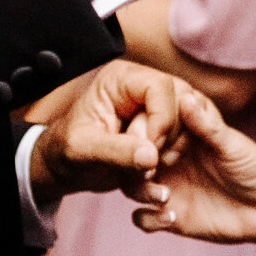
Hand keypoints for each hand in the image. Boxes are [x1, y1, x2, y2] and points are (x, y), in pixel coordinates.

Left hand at [31, 60, 191, 201]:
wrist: (68, 168)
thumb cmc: (67, 151)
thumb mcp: (83, 151)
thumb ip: (115, 152)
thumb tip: (151, 156)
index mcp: (120, 80)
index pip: (160, 87)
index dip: (161, 120)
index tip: (148, 152)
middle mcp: (143, 87)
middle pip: (180, 106)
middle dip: (163, 143)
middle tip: (139, 167)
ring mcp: (157, 107)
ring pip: (188, 127)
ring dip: (167, 157)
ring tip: (138, 173)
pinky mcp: (165, 128)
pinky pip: (185, 143)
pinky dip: (169, 165)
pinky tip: (146, 176)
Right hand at [130, 90, 255, 243]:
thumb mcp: (231, 144)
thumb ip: (205, 125)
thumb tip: (184, 96)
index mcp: (179, 136)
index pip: (145, 127)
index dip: (142, 132)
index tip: (151, 140)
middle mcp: (168, 160)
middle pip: (130, 158)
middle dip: (133, 164)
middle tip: (151, 171)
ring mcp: (167, 188)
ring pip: (131, 187)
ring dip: (139, 192)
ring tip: (164, 196)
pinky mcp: (171, 216)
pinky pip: (143, 218)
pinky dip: (149, 219)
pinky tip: (172, 218)